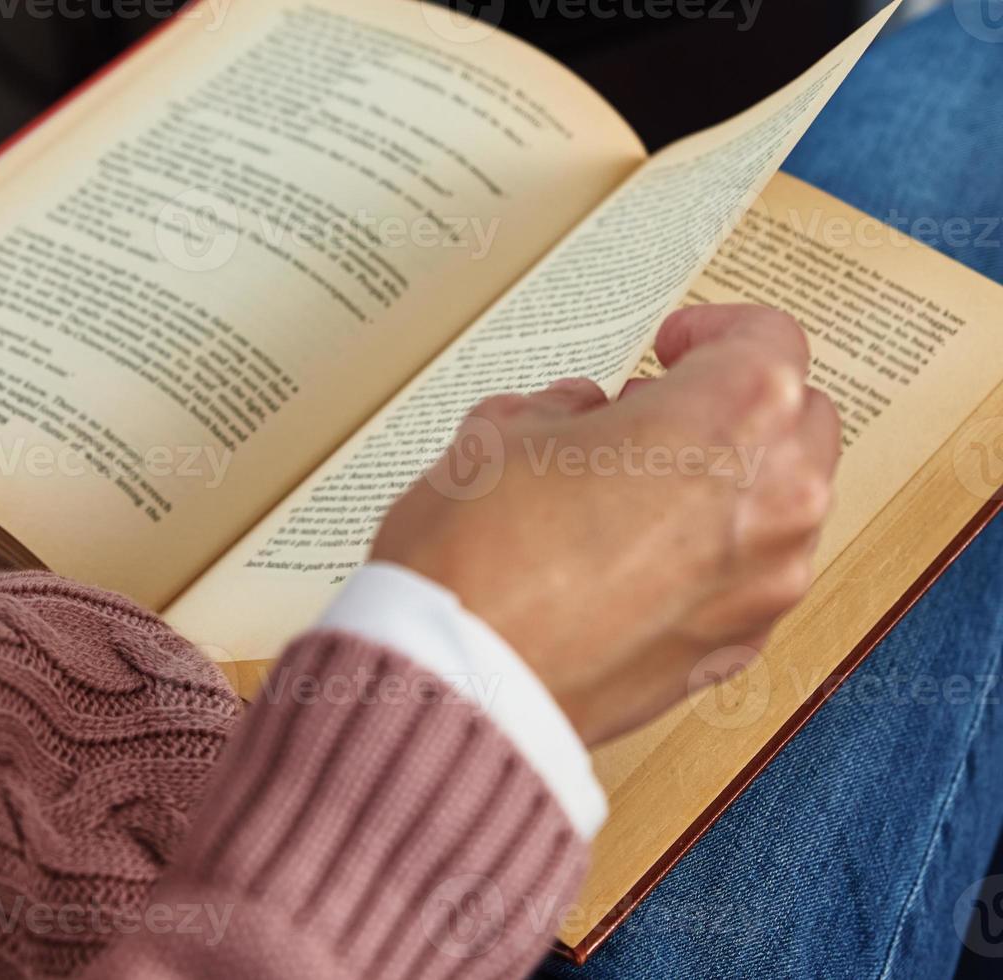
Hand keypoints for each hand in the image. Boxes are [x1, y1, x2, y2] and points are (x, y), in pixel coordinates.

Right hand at [371, 305, 840, 744]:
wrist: (461, 684)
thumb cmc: (479, 562)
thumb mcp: (503, 431)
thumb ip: (566, 410)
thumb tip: (582, 421)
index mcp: (732, 419)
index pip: (766, 340)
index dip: (711, 332)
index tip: (673, 346)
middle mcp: (775, 501)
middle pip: (796, 422)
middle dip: (734, 410)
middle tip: (657, 414)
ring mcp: (763, 587)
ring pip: (780, 507)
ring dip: (727, 487)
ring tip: (637, 491)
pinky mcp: (733, 651)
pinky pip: (747, 580)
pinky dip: (710, 560)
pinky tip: (634, 561)